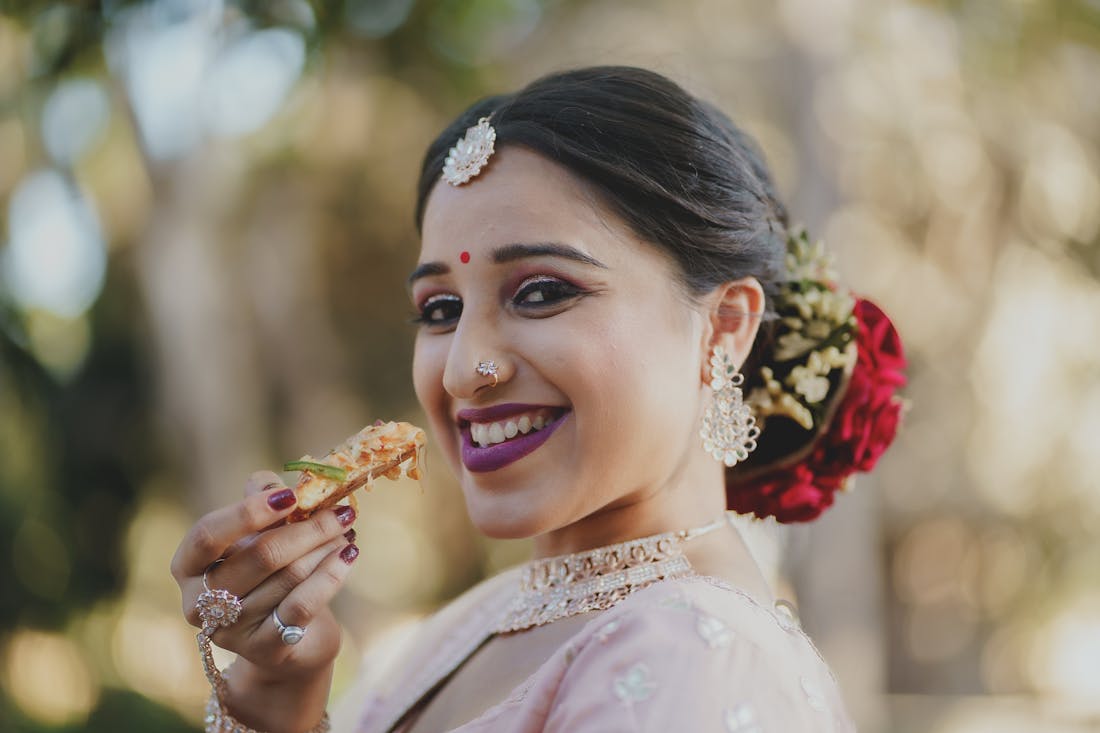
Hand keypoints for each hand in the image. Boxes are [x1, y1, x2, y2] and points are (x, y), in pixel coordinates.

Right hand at [172, 471, 358, 728]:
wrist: (288, 642)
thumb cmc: (268, 576)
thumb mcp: (259, 535)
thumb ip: (263, 502)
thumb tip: (274, 482)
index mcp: (187, 567)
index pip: (207, 535)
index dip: (247, 513)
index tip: (290, 496)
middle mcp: (199, 603)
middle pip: (259, 555)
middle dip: (308, 528)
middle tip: (341, 511)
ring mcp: (231, 631)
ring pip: (288, 577)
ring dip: (325, 548)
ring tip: (346, 530)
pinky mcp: (265, 649)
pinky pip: (303, 604)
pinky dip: (331, 574)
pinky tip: (349, 555)